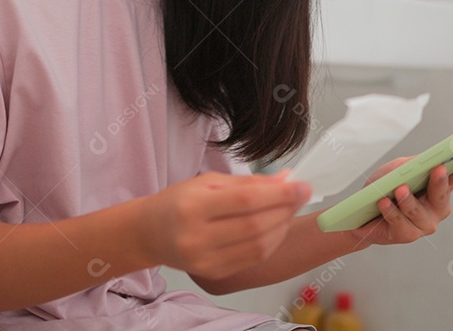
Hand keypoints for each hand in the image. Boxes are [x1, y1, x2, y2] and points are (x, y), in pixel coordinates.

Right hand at [138, 170, 311, 279]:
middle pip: (256, 225)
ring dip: (282, 226)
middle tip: (302, 194)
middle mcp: (197, 237)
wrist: (149, 233)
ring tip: (290, 209)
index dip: (279, 194)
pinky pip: (253, 259)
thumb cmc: (178, 201)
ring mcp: (205, 260)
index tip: (302, 185)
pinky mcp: (214, 274)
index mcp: (193, 207)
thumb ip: (248, 182)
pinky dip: (272, 242)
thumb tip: (286, 179)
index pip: (246, 201)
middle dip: (286, 208)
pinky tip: (276, 227)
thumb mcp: (208, 182)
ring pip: (259, 246)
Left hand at [346, 151, 452, 245]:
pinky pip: (400, 222)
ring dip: (408, 199)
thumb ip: (418, 162)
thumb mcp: (401, 168)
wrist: (360, 212)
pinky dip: (390, 210)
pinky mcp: (408, 235)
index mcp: (442, 186)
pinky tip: (383, 202)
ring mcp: (425, 223)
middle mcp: (438, 206)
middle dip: (440, 181)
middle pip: (443, 194)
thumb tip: (436, 154)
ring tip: (399, 189)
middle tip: (439, 168)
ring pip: (418, 210)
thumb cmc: (384, 186)